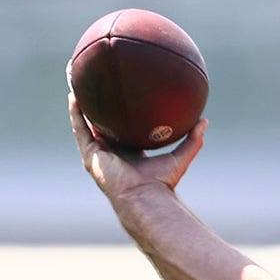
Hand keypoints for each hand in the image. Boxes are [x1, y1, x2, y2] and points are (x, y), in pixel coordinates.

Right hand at [68, 93, 205, 200]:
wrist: (143, 196)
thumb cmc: (162, 182)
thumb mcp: (181, 157)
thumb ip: (193, 140)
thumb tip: (204, 121)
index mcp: (131, 153)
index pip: (125, 131)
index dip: (123, 116)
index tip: (125, 98)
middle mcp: (113, 152)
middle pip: (103, 125)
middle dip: (99, 107)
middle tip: (98, 85)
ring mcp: (99, 153)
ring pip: (86, 124)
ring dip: (81, 105)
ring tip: (79, 83)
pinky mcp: (90, 154)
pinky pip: (80, 129)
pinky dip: (76, 113)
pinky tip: (74, 95)